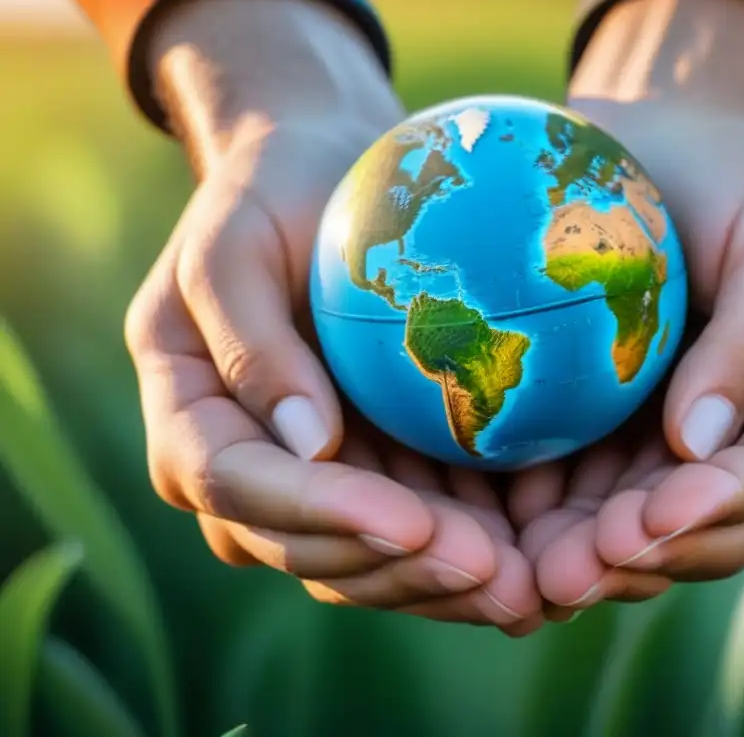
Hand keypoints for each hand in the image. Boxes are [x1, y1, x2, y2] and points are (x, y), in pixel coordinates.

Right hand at [125, 0, 540, 633]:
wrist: (322, 185)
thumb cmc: (271, 196)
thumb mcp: (235, 243)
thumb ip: (251, 342)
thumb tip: (303, 443)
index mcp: (188, 418)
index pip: (238, 485)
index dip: (323, 513)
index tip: (411, 521)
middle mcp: (240, 474)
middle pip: (306, 547)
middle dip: (399, 568)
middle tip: (494, 570)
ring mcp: (307, 487)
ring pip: (362, 565)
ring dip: (440, 583)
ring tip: (523, 584)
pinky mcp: (369, 482)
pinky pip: (409, 539)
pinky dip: (463, 557)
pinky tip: (528, 560)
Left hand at [518, 0, 743, 613]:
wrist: (657, 150)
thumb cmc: (723, 177)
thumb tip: (698, 448)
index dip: (729, 501)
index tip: (652, 518)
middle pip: (734, 524)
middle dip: (657, 554)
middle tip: (574, 570)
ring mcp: (695, 443)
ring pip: (668, 533)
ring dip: (607, 561)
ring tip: (539, 574)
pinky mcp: (631, 440)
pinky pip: (606, 502)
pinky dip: (568, 524)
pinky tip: (513, 533)